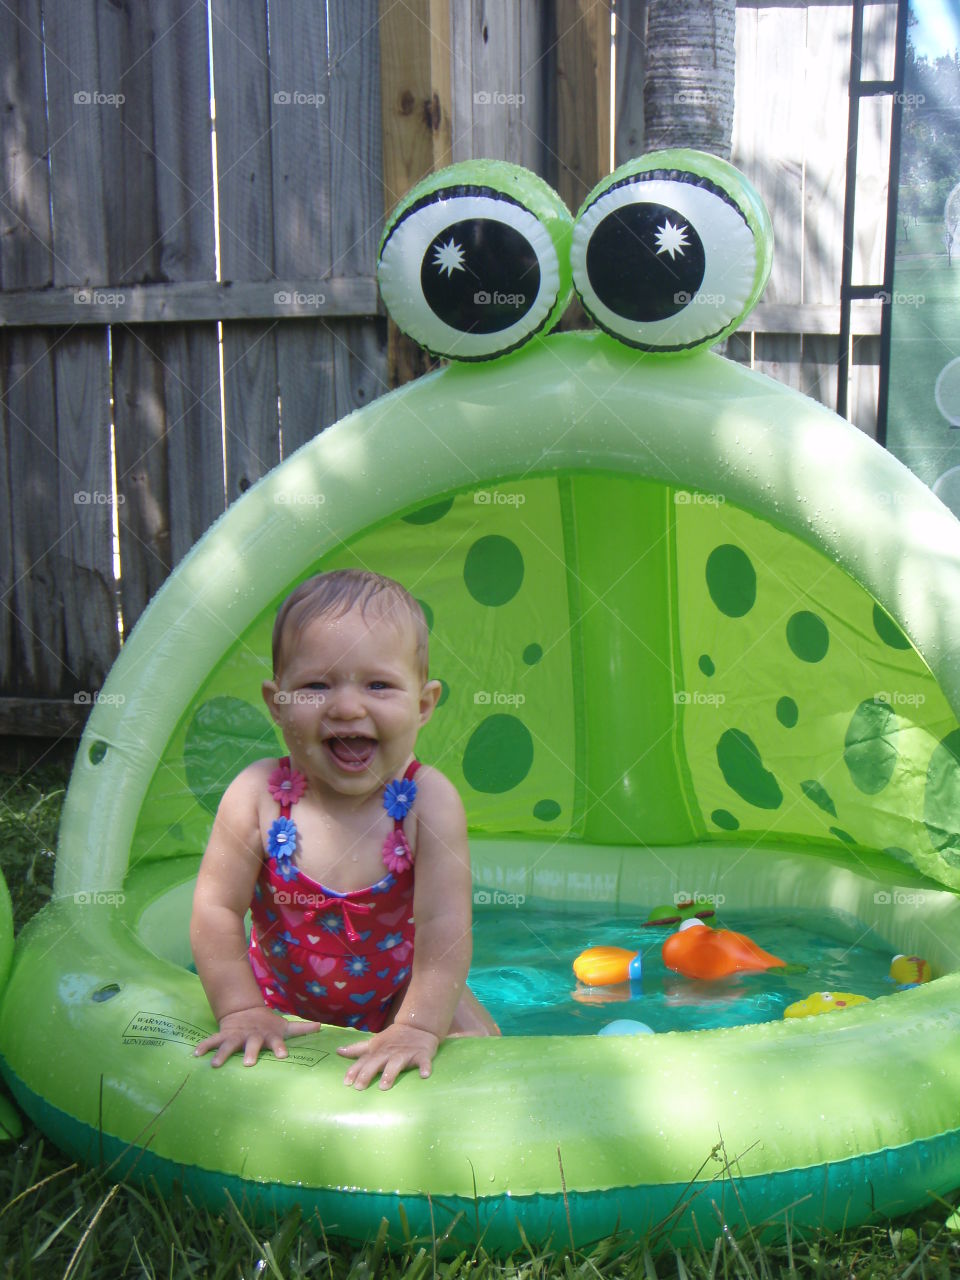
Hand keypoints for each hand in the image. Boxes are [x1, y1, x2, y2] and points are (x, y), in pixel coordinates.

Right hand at [194, 1006, 322, 1066]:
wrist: (246, 1011)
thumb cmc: (268, 1025)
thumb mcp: (284, 1026)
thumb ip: (302, 1029)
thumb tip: (321, 1027)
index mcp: (268, 1036)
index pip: (276, 1042)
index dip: (280, 1048)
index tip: (283, 1055)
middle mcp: (252, 1036)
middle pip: (252, 1044)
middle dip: (250, 1053)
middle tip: (249, 1063)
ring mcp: (237, 1035)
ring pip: (229, 1044)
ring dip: (222, 1054)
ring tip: (215, 1064)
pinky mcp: (224, 1035)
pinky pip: (212, 1041)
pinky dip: (204, 1046)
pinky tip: (195, 1054)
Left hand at [337, 1024, 439, 1089]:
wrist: (417, 1026)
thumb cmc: (392, 1039)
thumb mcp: (374, 1043)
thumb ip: (357, 1049)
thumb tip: (338, 1051)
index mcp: (377, 1051)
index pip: (363, 1061)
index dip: (354, 1071)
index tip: (346, 1082)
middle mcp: (389, 1053)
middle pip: (376, 1063)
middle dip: (367, 1074)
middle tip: (359, 1087)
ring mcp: (405, 1053)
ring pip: (396, 1064)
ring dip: (390, 1073)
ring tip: (384, 1086)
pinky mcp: (422, 1055)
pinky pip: (424, 1062)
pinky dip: (425, 1067)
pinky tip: (425, 1075)